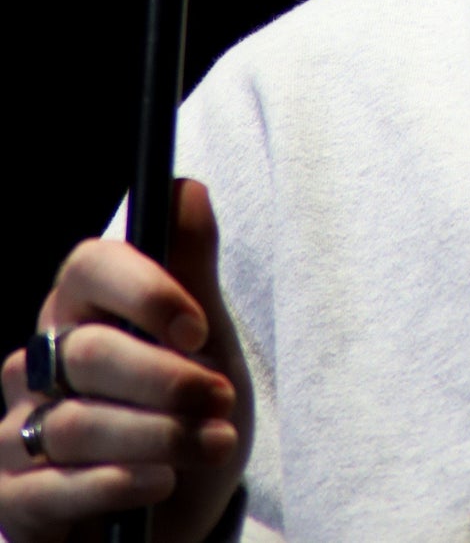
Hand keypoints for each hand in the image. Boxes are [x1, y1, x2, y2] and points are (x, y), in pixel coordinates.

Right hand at [0, 179, 251, 542]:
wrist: (182, 514)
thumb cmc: (188, 416)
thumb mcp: (207, 343)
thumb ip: (192, 268)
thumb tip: (186, 188)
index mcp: (81, 310)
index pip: (89, 266)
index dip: (144, 291)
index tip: (199, 327)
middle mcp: (40, 361)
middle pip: (90, 353)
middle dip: (168, 380)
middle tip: (220, 401)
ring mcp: (18, 429)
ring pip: (76, 424)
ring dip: (159, 437)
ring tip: (213, 445)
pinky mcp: (11, 498)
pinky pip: (51, 488)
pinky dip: (117, 485)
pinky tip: (160, 484)